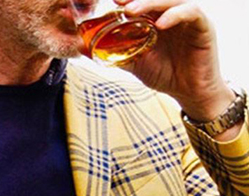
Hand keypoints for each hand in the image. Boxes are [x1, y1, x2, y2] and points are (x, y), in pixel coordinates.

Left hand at [113, 0, 235, 125]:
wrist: (190, 93)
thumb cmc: (166, 75)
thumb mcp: (136, 64)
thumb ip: (116, 54)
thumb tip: (86, 49)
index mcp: (157, 21)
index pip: (143, 4)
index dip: (128, 1)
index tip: (112, 3)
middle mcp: (172, 15)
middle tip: (119, 3)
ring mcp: (188, 19)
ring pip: (171, 1)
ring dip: (151, 3)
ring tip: (132, 11)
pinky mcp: (203, 26)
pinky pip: (190, 13)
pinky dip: (175, 15)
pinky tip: (160, 25)